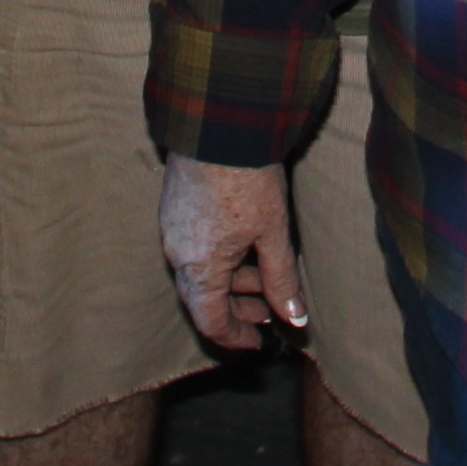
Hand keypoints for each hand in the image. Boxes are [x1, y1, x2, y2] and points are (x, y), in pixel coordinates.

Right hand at [160, 155, 305, 350]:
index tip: (261, 341)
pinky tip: (246, 247)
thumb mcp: (274, 233)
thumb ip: (282, 280)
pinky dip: (220, 259)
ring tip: (265, 275)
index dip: (237, 337)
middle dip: (238, 308)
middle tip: (271, 308)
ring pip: (200, 273)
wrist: (220, 124)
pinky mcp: (174, 210)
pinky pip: (194, 250)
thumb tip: (294, 319)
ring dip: (232, 282)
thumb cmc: (249, 178)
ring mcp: (172, 231)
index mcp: (200, 267)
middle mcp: (177, 254)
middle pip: (203, 299)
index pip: (211, 322)